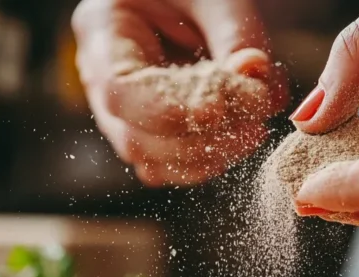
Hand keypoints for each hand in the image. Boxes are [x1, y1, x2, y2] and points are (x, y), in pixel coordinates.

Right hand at [72, 0, 287, 186]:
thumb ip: (236, 35)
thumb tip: (257, 85)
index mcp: (102, 28)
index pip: (118, 90)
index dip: (167, 112)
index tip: (219, 111)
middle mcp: (101, 75)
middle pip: (134, 137)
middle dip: (199, 141)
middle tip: (254, 125)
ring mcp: (122, 110)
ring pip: (151, 160)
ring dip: (207, 157)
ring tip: (253, 130)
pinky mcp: (149, 129)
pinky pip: (169, 165)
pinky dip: (208, 161)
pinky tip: (241, 136)